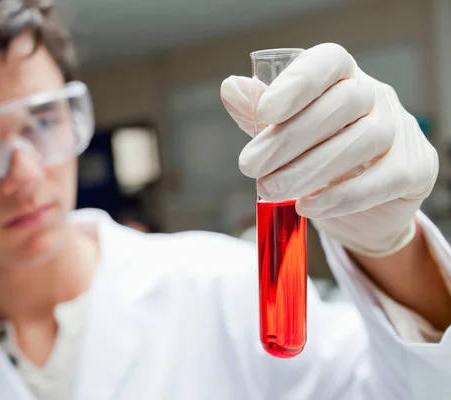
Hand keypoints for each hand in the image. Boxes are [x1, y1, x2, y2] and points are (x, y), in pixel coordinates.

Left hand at [221, 43, 438, 257]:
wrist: (361, 207)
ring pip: (361, 141)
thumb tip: (231, 88)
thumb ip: (260, 114)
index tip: (264, 112)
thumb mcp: (284, 134)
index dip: (297, 83)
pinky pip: (382, 179)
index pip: (328, 62)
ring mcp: (400, 130)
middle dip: (289, 138)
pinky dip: (341, 196)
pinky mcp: (414, 169)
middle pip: (342, 104)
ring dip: (308, 169)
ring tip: (270, 191)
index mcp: (342, 78)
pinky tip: (308, 206)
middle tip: (250, 167)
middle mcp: (376, 96)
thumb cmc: (319, 159)